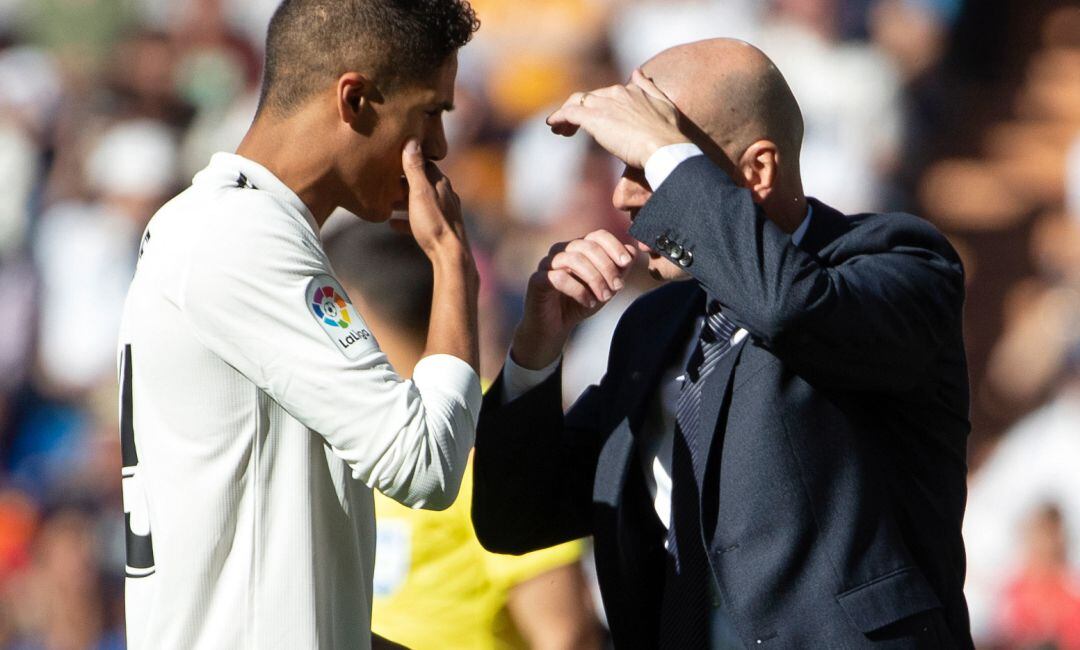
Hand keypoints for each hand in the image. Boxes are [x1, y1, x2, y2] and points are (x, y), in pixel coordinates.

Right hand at [397, 139, 467, 255]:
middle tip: (384, 181)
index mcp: (440, 184)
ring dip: (404, 201)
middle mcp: (445, 196)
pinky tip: (393, 225)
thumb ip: (415, 168)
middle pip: (422, 183)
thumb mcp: (420, 192)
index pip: (425, 163)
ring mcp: (444, 213)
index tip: (392, 157)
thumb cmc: (434, 223)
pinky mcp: (441, 230)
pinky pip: (421, 221)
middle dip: (403, 181)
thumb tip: (411, 140)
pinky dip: (407, 220)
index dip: (409, 159)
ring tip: (386, 202)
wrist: (450, 256)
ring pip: (421, 202)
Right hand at [511, 230, 637, 369]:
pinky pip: (559, 277)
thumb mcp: (606, 287)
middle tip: (619, 287)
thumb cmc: (580, 303)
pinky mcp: (537, 280)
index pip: (597, 235)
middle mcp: (561, 250)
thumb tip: (633, 251)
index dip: (614, 246)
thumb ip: (619, 270)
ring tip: (605, 298)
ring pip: (574, 260)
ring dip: (595, 280)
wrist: (554, 327)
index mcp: (577, 248)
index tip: (627, 263)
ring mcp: (546, 263)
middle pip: (588, 246)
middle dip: (607, 267)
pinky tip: (588, 302)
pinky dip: (579, 290)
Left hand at [546, 69, 688, 168]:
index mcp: (630, 90)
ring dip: (566, 115)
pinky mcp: (594, 118)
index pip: (605, 94)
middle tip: (570, 128)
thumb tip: (636, 71)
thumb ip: (648, 87)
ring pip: (576, 103)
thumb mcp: (664, 103)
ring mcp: (604, 104)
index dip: (596, 106)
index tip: (592, 120)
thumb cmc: (667, 132)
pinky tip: (553, 125)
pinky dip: (559, 117)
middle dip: (578, 111)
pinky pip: (569, 113)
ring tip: (560, 130)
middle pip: (588, 98)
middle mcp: (615, 93)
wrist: (663, 146)